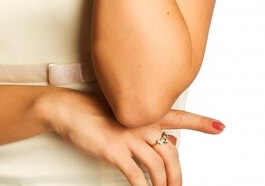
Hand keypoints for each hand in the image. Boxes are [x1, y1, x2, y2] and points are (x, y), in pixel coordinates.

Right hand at [42, 89, 223, 185]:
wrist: (67, 109)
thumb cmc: (94, 111)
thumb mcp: (124, 115)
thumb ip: (148, 128)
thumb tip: (171, 143)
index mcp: (144, 110)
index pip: (179, 116)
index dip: (201, 122)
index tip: (219, 126)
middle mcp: (140, 121)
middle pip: (171, 153)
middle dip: (177, 178)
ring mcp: (128, 135)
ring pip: (158, 168)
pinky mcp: (115, 149)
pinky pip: (137, 176)